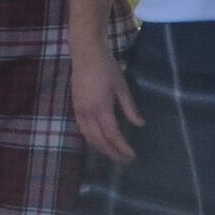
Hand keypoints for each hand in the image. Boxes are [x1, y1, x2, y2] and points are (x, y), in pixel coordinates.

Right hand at [71, 41, 143, 163]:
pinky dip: (91, 139)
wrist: (86, 54)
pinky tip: (98, 141)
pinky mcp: (75, 108)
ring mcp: (79, 111)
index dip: (122, 148)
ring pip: (89, 137)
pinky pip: (82, 130)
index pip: (113, 135)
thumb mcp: (122, 87)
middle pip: (100, 141)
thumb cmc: (107, 68)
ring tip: (113, 154)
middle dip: (112, 153)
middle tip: (124, 160)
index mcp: (101, 108)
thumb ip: (130, 107)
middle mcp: (88, 113)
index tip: (132, 156)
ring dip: (101, 148)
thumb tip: (140, 124)